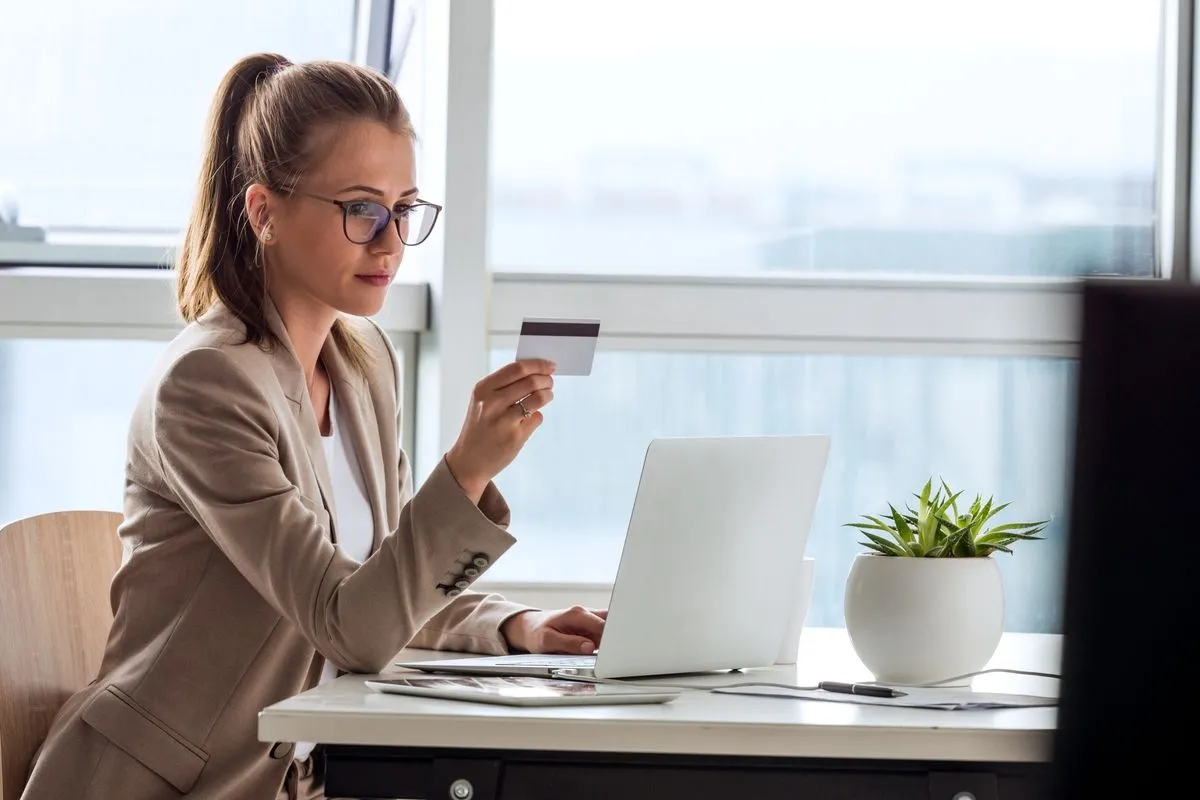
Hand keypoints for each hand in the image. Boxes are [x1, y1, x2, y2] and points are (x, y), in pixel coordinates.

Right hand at [445, 359, 555, 500]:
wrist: (469, 461)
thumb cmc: (480, 426)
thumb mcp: (482, 402)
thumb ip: (504, 386)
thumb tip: (535, 372)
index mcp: (482, 389)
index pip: (516, 368)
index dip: (537, 365)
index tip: (550, 365)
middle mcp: (491, 403)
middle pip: (531, 381)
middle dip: (546, 380)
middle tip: (550, 382)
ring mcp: (504, 421)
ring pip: (538, 398)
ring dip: (548, 395)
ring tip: (547, 396)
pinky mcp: (515, 437)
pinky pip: (537, 418)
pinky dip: (538, 415)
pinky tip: (530, 418)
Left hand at [501, 606, 606, 654]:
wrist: (530, 627)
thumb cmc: (537, 632)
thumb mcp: (547, 640)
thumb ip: (569, 643)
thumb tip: (589, 647)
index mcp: (577, 613)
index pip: (603, 624)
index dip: (611, 637)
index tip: (614, 650)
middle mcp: (586, 614)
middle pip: (611, 623)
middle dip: (615, 638)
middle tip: (613, 654)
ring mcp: (589, 622)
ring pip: (609, 630)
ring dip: (610, 643)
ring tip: (607, 656)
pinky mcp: (589, 630)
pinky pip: (603, 636)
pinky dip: (605, 645)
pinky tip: (602, 654)